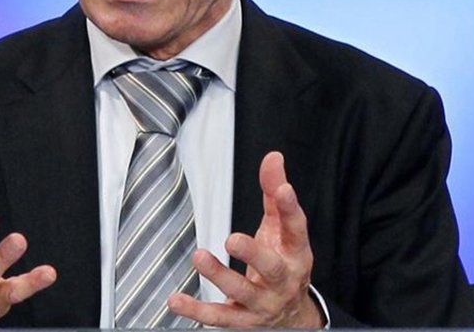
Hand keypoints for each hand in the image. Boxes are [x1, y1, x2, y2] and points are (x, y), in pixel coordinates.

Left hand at [168, 151, 323, 328]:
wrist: (292, 316)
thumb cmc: (284, 262)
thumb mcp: (282, 229)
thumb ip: (274, 193)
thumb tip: (273, 158)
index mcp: (295, 254)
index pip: (296, 229)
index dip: (290, 208)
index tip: (282, 189)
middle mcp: (282, 281)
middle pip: (271, 268)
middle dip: (252, 254)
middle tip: (232, 238)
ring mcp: (262, 304)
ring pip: (241, 293)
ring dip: (219, 276)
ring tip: (200, 257)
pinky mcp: (242, 321)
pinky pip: (218, 318)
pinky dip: (196, 311)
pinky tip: (177, 300)